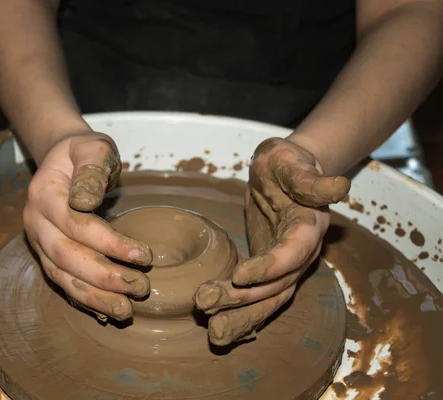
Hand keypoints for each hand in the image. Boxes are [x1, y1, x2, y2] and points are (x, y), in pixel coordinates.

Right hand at [24, 131, 152, 320]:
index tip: (145, 256)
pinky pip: (63, 282)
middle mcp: (35, 222)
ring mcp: (39, 242)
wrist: (63, 159)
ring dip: (95, 297)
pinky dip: (84, 299)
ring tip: (126, 311)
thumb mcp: (91, 147)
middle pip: (67, 257)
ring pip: (62, 277)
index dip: (110, 243)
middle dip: (105, 277)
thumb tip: (85, 201)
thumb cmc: (82, 152)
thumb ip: (91, 169)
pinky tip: (107, 311)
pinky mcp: (47, 255)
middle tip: (141, 287)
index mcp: (43, 195)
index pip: (77, 225)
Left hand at [194, 137, 349, 345]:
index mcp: (307, 228)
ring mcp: (285, 266)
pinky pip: (256, 296)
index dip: (269, 267)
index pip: (291, 254)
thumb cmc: (286, 164)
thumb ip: (312, 180)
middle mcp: (300, 254)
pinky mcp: (268, 271)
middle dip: (243, 301)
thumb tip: (340, 186)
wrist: (283, 173)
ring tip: (213, 333)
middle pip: (276, 286)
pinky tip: (217, 324)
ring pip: (267, 300)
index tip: (238, 275)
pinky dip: (239, 312)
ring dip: (240, 316)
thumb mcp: (293, 164)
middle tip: (208, 308)